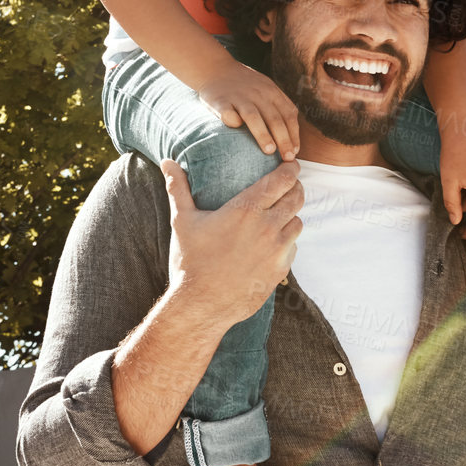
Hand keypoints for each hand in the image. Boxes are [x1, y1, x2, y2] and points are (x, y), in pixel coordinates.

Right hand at [163, 158, 302, 329]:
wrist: (202, 305)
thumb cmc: (190, 261)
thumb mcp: (182, 221)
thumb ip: (178, 188)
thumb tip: (167, 161)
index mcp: (245, 210)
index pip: (280, 181)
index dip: (290, 170)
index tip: (291, 164)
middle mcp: (267, 227)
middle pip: (296, 199)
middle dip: (296, 188)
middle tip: (290, 185)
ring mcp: (277, 251)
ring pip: (298, 223)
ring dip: (292, 215)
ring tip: (283, 213)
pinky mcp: (280, 270)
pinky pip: (292, 248)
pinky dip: (287, 240)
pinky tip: (274, 241)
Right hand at [197, 63, 299, 158]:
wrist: (215, 68)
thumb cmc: (244, 85)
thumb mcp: (266, 88)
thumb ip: (279, 108)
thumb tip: (292, 139)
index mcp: (272, 91)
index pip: (288, 115)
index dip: (293, 135)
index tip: (294, 152)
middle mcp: (257, 93)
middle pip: (274, 118)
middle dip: (283, 140)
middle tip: (287, 158)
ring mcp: (238, 97)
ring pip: (254, 117)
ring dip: (263, 135)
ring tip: (269, 151)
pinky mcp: (220, 101)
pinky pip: (228, 114)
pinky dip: (233, 122)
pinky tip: (237, 131)